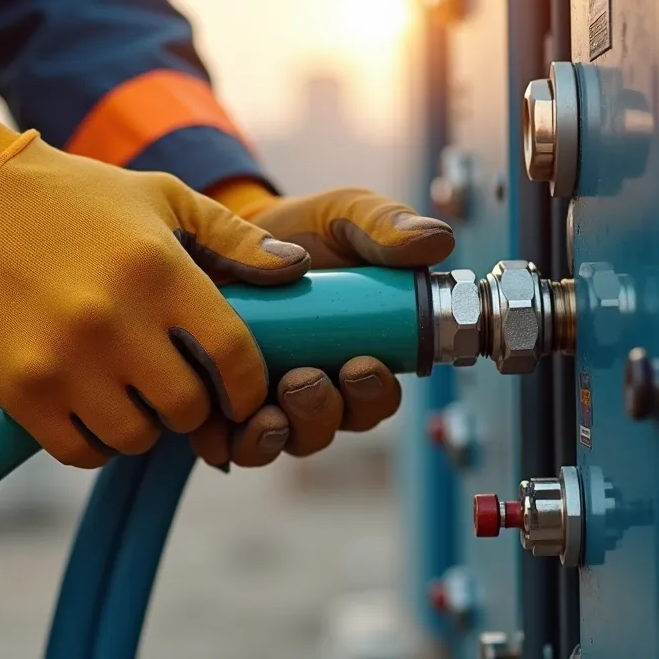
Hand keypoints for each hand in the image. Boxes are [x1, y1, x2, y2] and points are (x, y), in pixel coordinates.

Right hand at [0, 102, 309, 467]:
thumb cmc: (70, 199)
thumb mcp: (159, 197)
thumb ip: (232, 237)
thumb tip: (296, 269)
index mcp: (158, 270)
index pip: (233, 355)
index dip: (249, 385)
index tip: (242, 391)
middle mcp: (114, 319)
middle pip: (187, 408)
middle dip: (192, 406)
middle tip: (177, 387)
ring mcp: (63, 359)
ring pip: (135, 438)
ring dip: (142, 426)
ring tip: (130, 395)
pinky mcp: (18, 389)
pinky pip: (79, 451)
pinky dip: (93, 442)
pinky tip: (91, 410)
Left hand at [188, 180, 453, 468]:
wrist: (227, 227)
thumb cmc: (299, 230)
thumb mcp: (344, 215)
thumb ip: (386, 225)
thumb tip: (436, 241)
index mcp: (358, 354)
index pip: (376, 397)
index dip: (374, 394)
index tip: (362, 366)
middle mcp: (317, 386)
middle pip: (331, 426)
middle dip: (324, 411)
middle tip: (308, 378)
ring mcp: (267, 400)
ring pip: (284, 441)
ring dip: (281, 431)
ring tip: (271, 398)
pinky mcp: (222, 406)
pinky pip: (229, 444)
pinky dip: (231, 439)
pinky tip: (226, 416)